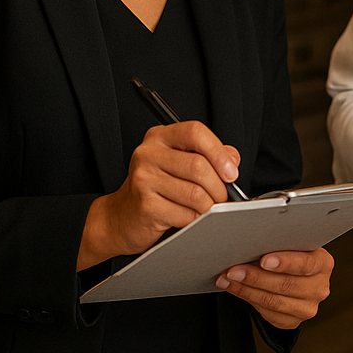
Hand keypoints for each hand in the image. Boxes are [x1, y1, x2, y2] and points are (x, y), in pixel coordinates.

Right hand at [78, 121, 239, 269]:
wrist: (120, 217)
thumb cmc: (156, 189)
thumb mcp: (179, 164)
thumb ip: (208, 156)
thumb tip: (232, 160)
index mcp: (159, 137)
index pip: (194, 132)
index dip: (218, 152)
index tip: (231, 172)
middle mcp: (148, 153)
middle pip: (198, 166)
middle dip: (219, 187)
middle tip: (222, 198)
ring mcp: (143, 179)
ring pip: (195, 194)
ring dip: (209, 206)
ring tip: (207, 209)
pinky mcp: (145, 205)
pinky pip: (185, 214)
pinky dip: (195, 220)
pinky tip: (189, 218)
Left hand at [216, 247, 332, 328]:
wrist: (293, 275)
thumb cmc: (290, 254)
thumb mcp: (291, 243)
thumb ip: (279, 242)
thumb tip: (253, 239)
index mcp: (323, 263)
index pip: (306, 264)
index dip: (284, 262)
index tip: (263, 260)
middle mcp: (319, 287)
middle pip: (285, 285)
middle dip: (255, 277)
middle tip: (234, 270)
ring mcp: (307, 307)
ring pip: (273, 301)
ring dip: (246, 289)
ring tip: (229, 279)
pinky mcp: (293, 321)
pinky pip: (268, 314)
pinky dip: (248, 300)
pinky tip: (236, 289)